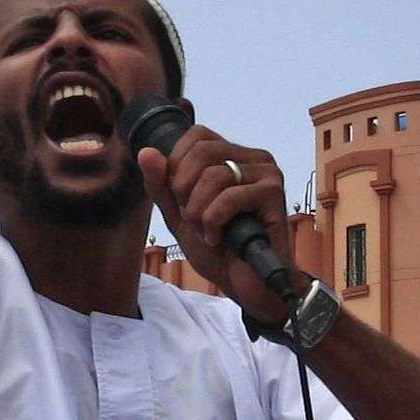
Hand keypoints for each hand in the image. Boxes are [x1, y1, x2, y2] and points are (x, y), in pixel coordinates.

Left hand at [136, 113, 293, 322]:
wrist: (246, 285)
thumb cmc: (219, 249)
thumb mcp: (179, 215)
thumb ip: (162, 185)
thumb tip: (146, 151)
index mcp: (233, 156)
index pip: (196, 135)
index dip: (177, 165)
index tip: (181, 198)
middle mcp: (253, 158)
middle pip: (202, 151)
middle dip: (185, 190)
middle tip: (193, 218)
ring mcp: (267, 173)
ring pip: (214, 175)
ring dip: (199, 212)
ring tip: (208, 232)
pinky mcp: (274, 193)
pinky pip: (229, 197)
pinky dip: (214, 222)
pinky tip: (219, 239)